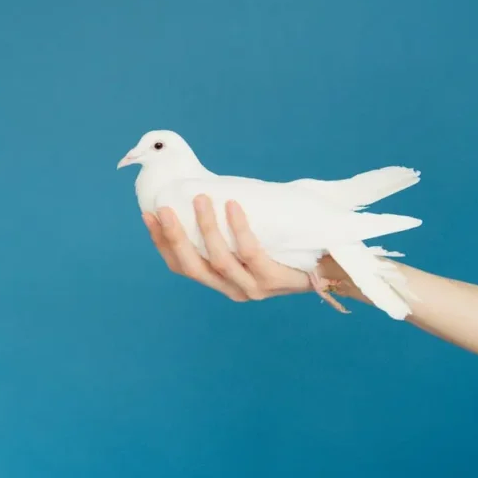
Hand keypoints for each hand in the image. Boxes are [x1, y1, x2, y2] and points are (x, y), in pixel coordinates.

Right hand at [142, 194, 318, 301]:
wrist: (327, 266)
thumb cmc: (284, 245)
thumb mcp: (249, 240)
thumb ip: (227, 227)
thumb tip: (205, 187)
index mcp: (219, 281)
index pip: (180, 266)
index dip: (161, 242)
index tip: (150, 214)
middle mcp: (231, 289)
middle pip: (193, 266)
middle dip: (175, 237)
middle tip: (164, 208)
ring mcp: (252, 287)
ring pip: (220, 259)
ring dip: (206, 227)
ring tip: (202, 199)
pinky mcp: (273, 279)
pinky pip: (251, 252)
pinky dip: (239, 228)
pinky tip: (233, 206)